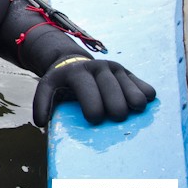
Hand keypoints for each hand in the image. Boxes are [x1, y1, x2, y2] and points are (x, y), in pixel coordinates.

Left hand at [32, 56, 155, 126]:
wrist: (75, 64)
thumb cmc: (62, 84)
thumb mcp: (48, 88)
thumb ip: (41, 103)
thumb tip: (41, 122)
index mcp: (77, 72)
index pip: (87, 90)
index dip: (93, 107)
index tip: (94, 120)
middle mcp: (98, 67)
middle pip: (113, 92)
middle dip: (115, 109)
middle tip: (114, 118)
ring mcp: (116, 69)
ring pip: (132, 90)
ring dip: (133, 105)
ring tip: (130, 111)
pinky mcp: (129, 74)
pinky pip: (146, 88)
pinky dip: (145, 98)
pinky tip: (137, 105)